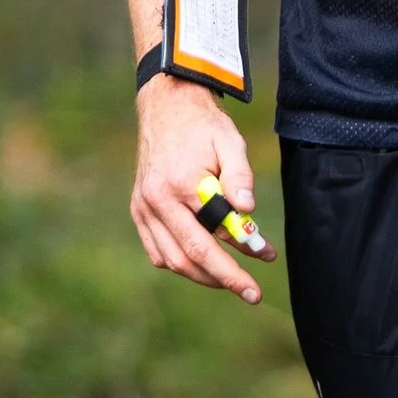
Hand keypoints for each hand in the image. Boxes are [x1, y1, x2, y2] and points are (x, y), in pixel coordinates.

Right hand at [130, 74, 273, 302]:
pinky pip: (157, 250)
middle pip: (189, 257)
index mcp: (180, 185)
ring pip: (171, 260)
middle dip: (222, 279)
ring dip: (202, 275)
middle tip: (251, 292)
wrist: (167, 106)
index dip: (234, 265)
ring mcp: (143, 207)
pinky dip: (180, 263)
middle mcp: (156, 201)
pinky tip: (203, 263)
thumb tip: (247, 211)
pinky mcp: (138, 209)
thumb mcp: (230, 142)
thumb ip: (240, 176)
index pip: (208, 240)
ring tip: (231, 277)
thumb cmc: (204, 126)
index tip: (258, 279)